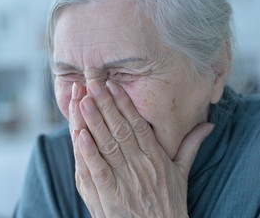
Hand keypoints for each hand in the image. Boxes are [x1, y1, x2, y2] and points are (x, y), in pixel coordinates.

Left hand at [69, 80, 213, 217]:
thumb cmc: (169, 203)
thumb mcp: (182, 174)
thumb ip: (190, 146)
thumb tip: (208, 125)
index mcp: (155, 157)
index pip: (138, 125)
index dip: (124, 104)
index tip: (112, 85)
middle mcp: (139, 166)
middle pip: (119, 130)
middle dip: (104, 105)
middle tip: (92, 83)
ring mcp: (123, 180)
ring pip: (106, 146)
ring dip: (93, 122)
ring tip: (82, 101)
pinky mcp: (109, 196)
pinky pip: (98, 171)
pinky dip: (88, 153)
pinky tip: (79, 135)